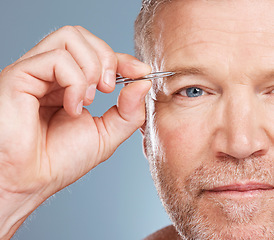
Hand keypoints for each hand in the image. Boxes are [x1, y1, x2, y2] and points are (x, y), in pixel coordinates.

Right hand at [0, 26, 150, 238]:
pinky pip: (58, 59)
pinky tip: (71, 107)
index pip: (96, 53)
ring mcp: (35, 72)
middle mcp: (50, 74)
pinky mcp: (20, 75)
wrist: (30, 181)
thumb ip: (129, 111)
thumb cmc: (60, 161)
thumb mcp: (106, 134)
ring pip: (70, 37)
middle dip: (107, 58)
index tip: (141, 71)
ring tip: (88, 100)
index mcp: (68, 84)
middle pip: (83, 36)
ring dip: (91, 68)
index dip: (122, 58)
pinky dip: (74, 82)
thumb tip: (143, 82)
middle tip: (109, 88)